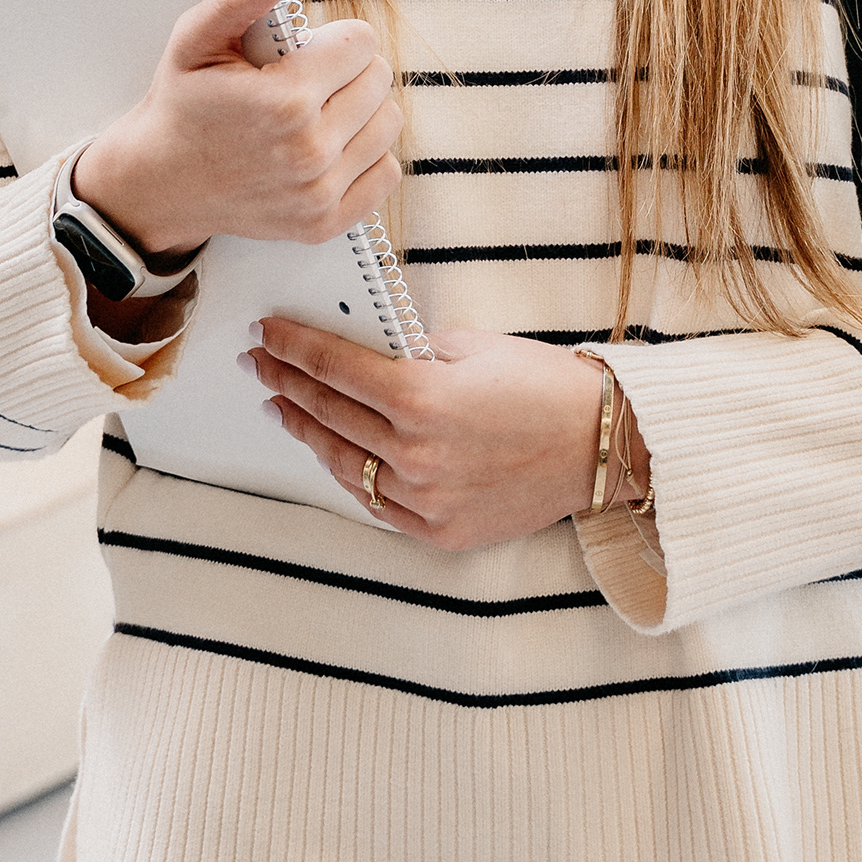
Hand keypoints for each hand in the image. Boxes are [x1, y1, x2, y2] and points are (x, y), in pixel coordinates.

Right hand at [72, 0, 401, 256]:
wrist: (159, 183)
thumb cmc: (182, 105)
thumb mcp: (195, 40)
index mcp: (285, 100)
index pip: (362, 42)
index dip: (333, 39)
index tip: (304, 52)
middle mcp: (310, 151)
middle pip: (380, 80)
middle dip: (348, 70)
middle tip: (307, 80)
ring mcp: (320, 192)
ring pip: (389, 123)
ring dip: (361, 111)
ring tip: (318, 111)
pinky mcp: (326, 222)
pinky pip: (387, 172)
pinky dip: (365, 155)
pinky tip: (327, 146)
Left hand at [250, 320, 605, 549]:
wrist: (602, 443)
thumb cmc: (543, 384)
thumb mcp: (472, 346)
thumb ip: (410, 351)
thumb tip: (361, 347)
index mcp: (422, 397)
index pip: (334, 367)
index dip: (293, 346)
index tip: (266, 332)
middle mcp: (415, 454)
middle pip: (328, 413)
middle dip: (286, 382)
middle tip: (259, 361)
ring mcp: (425, 499)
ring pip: (341, 462)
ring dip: (305, 431)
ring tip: (281, 406)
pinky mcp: (438, 530)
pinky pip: (375, 501)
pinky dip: (347, 473)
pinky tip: (329, 451)